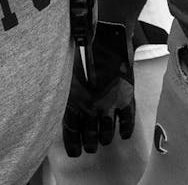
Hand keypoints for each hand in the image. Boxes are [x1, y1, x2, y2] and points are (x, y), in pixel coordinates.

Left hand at [62, 21, 135, 155]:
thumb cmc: (82, 49)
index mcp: (74, 101)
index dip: (73, 144)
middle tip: (89, 148)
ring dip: (105, 138)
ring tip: (104, 141)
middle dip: (89, 144)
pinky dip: (125, 130)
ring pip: (107, 130)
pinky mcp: (126, 97)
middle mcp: (91, 107)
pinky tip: (123, 135)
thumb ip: (66, 89)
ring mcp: (110, 104)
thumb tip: (60, 102)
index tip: (74, 152)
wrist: (107, 35)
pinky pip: (127, 121)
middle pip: (89, 134)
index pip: (71, 131)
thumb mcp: (67, 71)